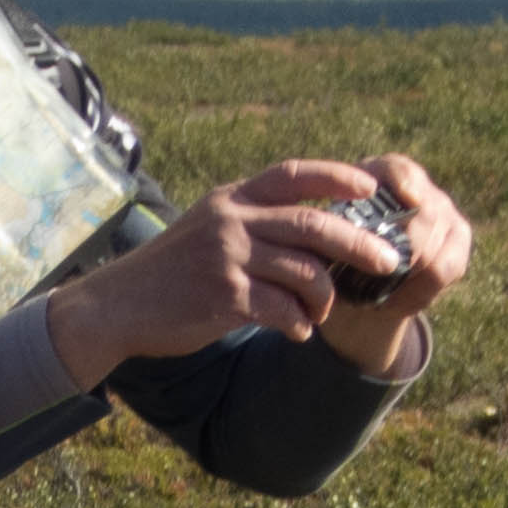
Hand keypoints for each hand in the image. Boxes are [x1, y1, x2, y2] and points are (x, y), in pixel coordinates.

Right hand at [44, 155, 471, 393]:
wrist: (119, 305)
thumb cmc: (171, 271)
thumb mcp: (207, 227)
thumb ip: (252, 221)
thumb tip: (312, 225)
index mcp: (232, 199)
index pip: (293, 175)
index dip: (337, 177)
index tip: (372, 188)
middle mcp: (232, 222)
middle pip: (312, 225)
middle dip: (358, 243)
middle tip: (388, 262)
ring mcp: (227, 260)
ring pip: (303, 272)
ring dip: (324, 297)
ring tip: (320, 312)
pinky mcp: (224, 298)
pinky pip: (282, 310)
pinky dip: (299, 324)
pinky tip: (298, 332)